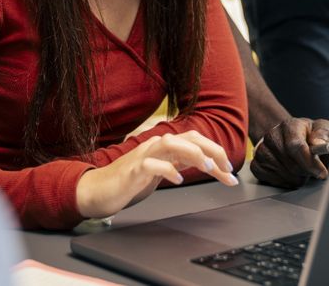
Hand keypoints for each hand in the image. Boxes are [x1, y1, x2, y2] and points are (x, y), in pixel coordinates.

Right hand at [75, 131, 238, 218]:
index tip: (230, 170)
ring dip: (193, 153)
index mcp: (164, 147)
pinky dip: (167, 170)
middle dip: (211, 149)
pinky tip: (178, 179)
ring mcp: (143, 156)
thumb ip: (181, 163)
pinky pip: (152, 165)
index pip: (195, 141)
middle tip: (226, 167)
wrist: (98, 190)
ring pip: (171, 144)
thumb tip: (208, 163)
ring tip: (208, 167)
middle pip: (188, 137)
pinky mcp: (132, 170)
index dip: (215, 151)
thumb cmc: (130, 181)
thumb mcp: (162, 171)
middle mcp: (156, 146)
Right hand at [250, 117, 328, 187]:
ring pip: (282, 174)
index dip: (309, 162)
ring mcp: (262, 149)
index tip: (322, 173)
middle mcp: (272, 135)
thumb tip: (320, 144)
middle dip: (306, 172)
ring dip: (296, 178)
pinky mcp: (256, 163)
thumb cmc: (311, 136)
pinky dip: (283, 181)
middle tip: (313, 170)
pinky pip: (269, 179)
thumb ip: (324, 134)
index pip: (296, 146)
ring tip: (302, 170)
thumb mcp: (324, 129)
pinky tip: (289, 174)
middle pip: (290, 164)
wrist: (294, 140)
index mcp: (290, 125)